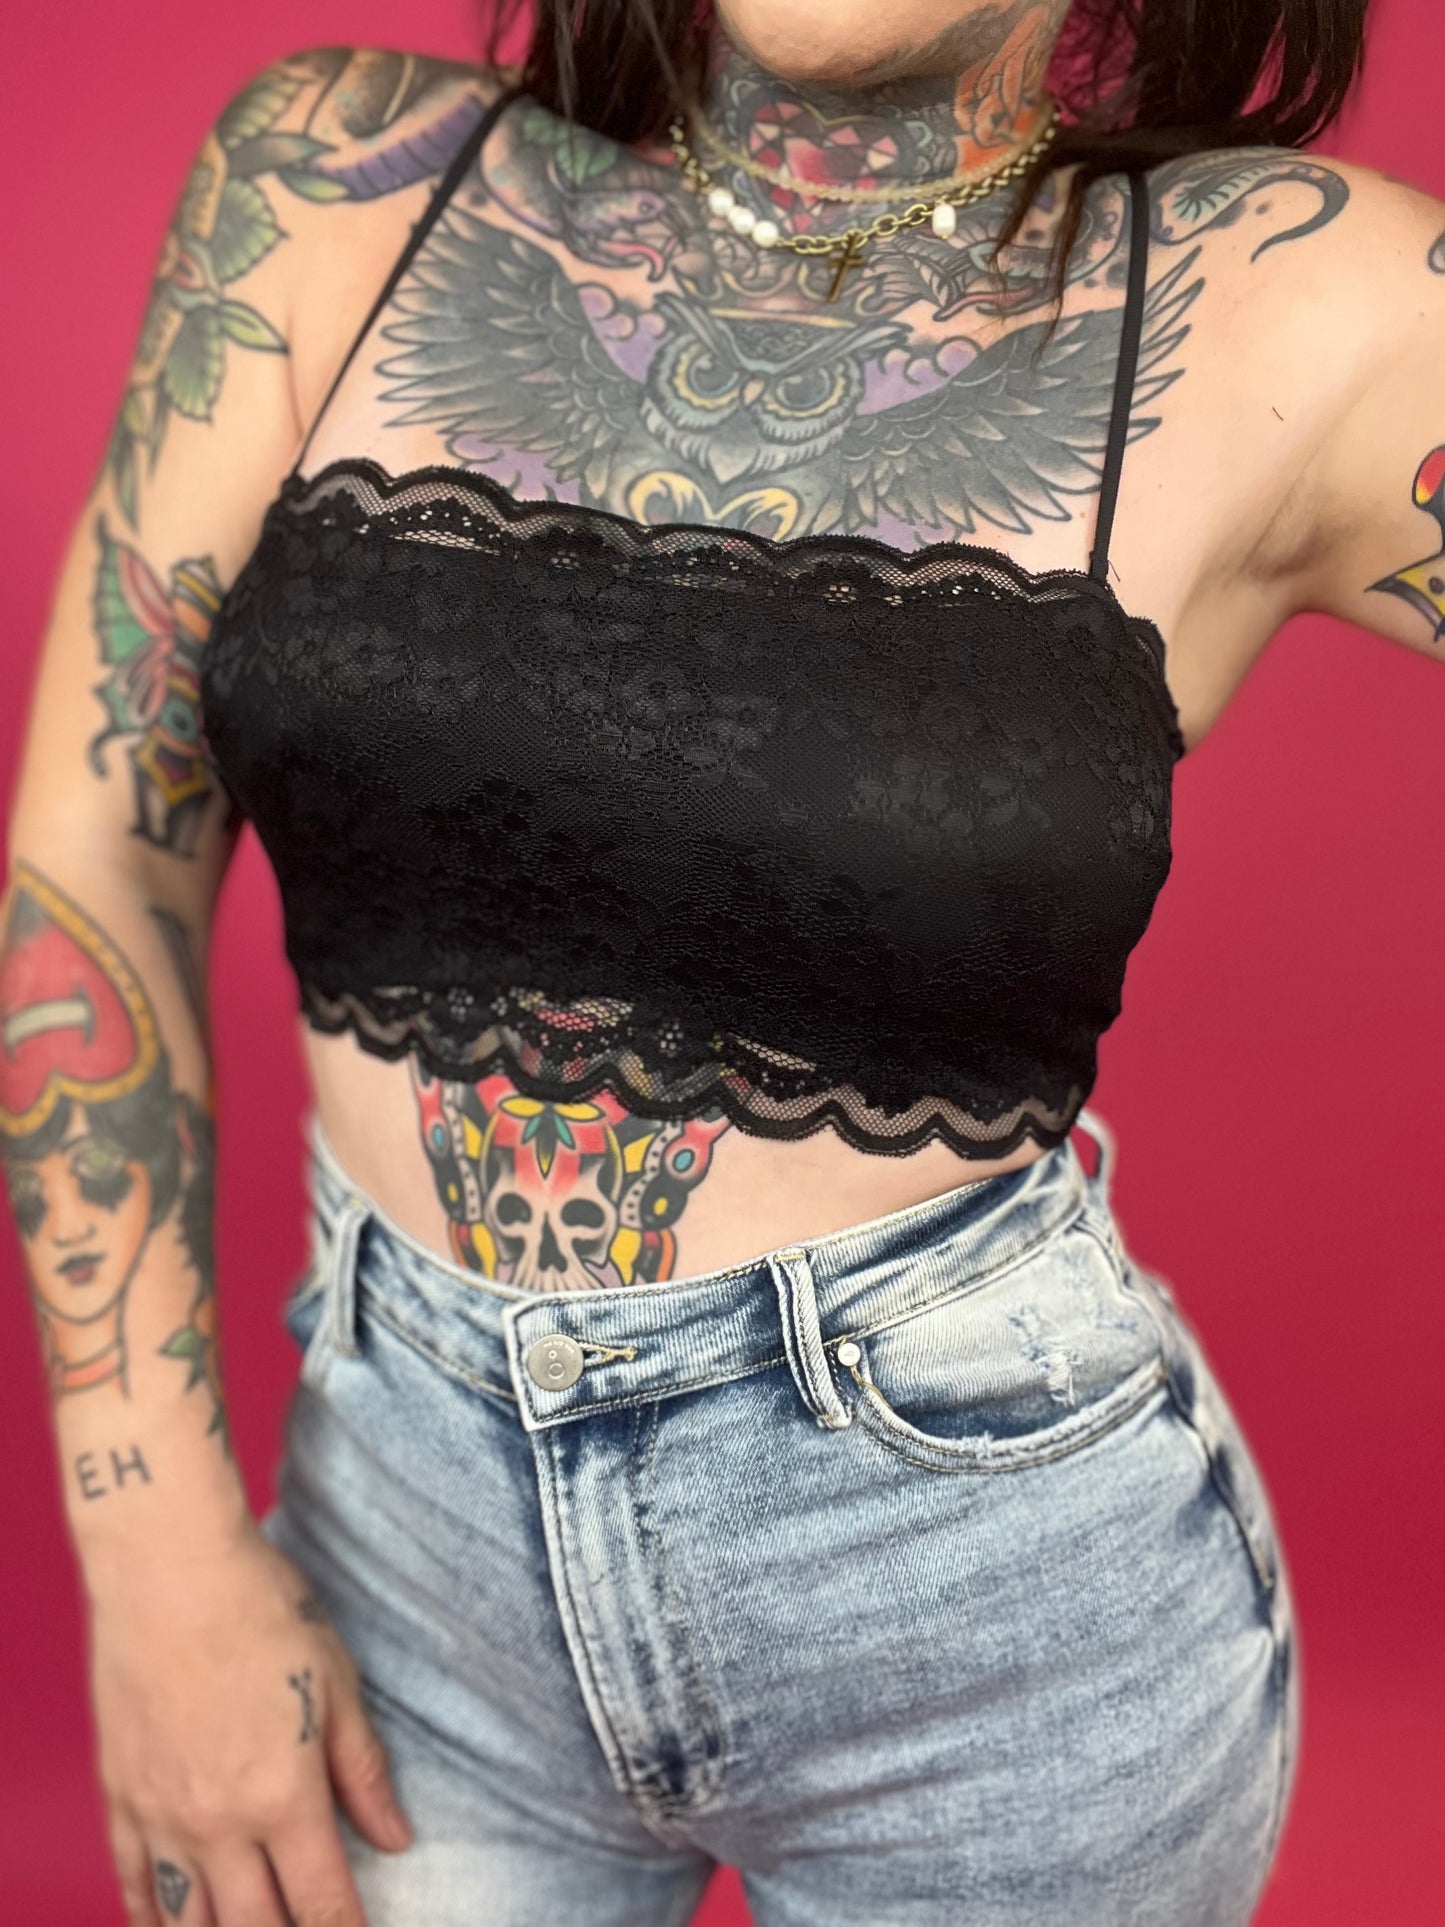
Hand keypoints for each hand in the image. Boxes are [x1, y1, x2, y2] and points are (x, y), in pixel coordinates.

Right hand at [85, 1521, 409, 1924]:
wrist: (169, 1570)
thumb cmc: (263, 1611)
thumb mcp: (336, 1684)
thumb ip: (363, 1771)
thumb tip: (396, 1838)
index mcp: (284, 1797)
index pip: (321, 1903)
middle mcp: (219, 1824)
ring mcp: (161, 1815)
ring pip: (186, 1923)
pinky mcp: (120, 1795)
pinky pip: (131, 1883)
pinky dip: (150, 1917)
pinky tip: (169, 1926)